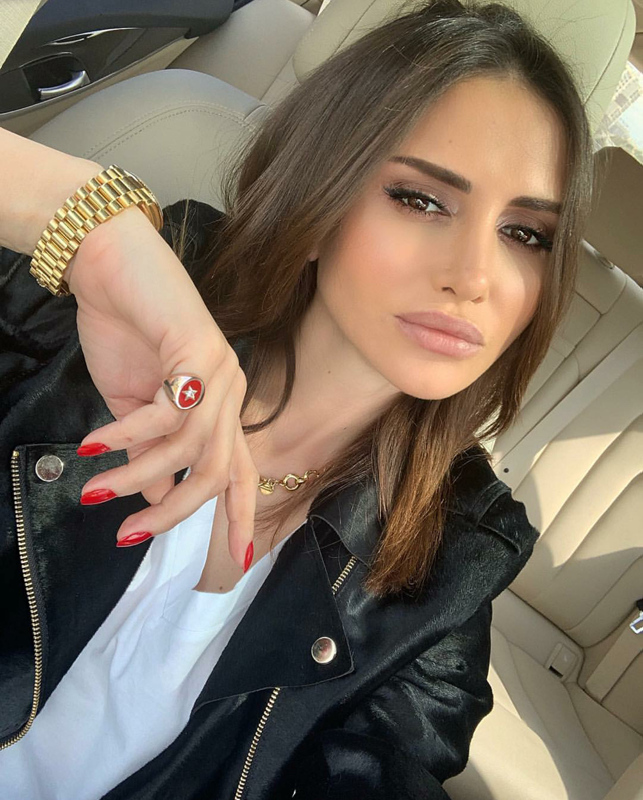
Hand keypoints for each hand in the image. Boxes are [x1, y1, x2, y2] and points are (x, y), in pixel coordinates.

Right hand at [68, 206, 257, 568]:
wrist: (109, 264)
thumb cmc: (124, 331)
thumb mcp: (132, 407)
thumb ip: (149, 451)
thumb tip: (158, 498)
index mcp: (219, 407)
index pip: (239, 471)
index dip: (242, 517)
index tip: (238, 562)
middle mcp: (230, 392)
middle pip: (218, 472)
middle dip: (175, 513)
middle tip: (128, 534)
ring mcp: (220, 371)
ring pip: (190, 448)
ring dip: (137, 476)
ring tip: (95, 488)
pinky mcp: (199, 351)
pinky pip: (168, 413)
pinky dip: (128, 435)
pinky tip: (94, 444)